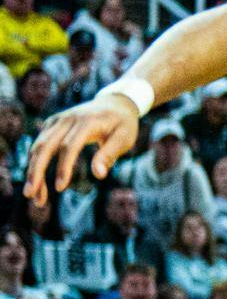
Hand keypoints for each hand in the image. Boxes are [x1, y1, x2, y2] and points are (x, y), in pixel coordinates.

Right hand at [23, 96, 141, 202]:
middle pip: (46, 146)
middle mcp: (68, 119)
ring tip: (32, 195)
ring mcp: (57, 120)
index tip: (60, 188)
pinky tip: (36, 181)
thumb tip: (99, 175)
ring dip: (32, 171)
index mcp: (87, 121)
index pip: (70, 146)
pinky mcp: (52, 124)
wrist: (115, 103)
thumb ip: (110, 154)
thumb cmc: (122, 124)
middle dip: (36, 171)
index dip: (64, 167)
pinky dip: (35, 163)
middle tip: (30, 195)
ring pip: (38, 146)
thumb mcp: (124, 138)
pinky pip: (39, 144)